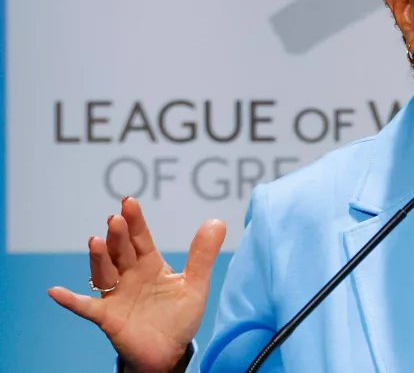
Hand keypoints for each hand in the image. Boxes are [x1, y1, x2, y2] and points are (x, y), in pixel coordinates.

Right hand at [48, 197, 226, 372]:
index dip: (135, 221)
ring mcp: (116, 295)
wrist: (169, 352)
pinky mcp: (107, 317)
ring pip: (104, 273)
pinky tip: (55, 291)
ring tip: (96, 242)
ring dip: (99, 258)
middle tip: (115, 220)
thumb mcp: (196, 284)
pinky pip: (86, 308)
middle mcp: (129, 276)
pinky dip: (71, 301)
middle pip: (121, 252)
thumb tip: (217, 221)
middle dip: (118, 236)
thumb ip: (203, 255)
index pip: (140, 239)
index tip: (129, 202)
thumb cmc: (179, 316)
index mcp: (150, 265)